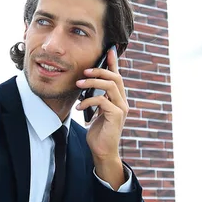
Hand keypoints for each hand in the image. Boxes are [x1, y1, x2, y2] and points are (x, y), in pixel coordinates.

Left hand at [75, 47, 128, 162]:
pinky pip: (103, 101)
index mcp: (119, 100)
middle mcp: (123, 102)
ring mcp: (121, 109)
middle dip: (99, 71)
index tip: (109, 50)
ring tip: (78, 85)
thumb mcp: (97, 113)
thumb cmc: (98, 133)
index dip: (114, 63)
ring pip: (110, 86)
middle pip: (116, 78)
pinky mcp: (116, 116)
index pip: (118, 77)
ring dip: (93, 82)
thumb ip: (97, 100)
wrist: (102, 152)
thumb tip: (88, 86)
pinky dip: (89, 101)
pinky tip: (79, 108)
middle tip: (83, 71)